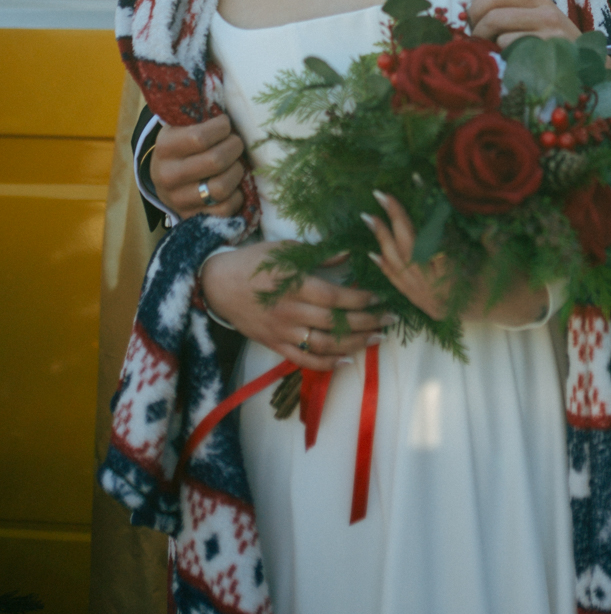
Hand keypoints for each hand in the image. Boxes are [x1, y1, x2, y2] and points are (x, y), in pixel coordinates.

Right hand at [150, 117, 245, 219]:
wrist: (167, 178)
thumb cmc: (185, 145)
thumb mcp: (184, 126)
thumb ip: (201, 114)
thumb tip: (228, 92)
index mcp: (165, 147)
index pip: (200, 137)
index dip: (222, 127)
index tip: (225, 124)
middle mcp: (166, 175)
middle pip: (216, 161)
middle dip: (234, 147)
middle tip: (235, 143)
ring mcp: (178, 200)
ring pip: (221, 187)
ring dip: (237, 172)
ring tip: (235, 164)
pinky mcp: (192, 218)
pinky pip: (225, 209)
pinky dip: (236, 196)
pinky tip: (233, 186)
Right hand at [200, 242, 390, 369]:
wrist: (217, 284)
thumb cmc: (254, 262)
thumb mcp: (285, 249)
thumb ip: (318, 254)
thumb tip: (348, 254)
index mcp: (292, 284)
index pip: (333, 297)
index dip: (359, 300)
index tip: (381, 298)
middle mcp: (289, 311)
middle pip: (334, 322)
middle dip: (367, 322)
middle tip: (391, 320)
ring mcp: (281, 331)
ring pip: (323, 344)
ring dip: (354, 344)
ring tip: (377, 339)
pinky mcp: (273, 344)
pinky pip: (303, 360)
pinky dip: (327, 364)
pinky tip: (348, 361)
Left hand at [363, 191, 547, 327]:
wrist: (515, 309)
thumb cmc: (511, 275)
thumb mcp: (500, 250)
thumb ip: (478, 229)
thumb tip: (459, 199)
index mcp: (456, 280)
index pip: (428, 240)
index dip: (417, 212)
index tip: (408, 186)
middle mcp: (438, 295)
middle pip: (408, 254)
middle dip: (393, 223)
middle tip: (380, 197)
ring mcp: (430, 304)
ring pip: (399, 271)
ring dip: (383, 243)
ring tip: (370, 219)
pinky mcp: (426, 307)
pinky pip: (400, 286)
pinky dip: (387, 268)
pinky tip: (374, 252)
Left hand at [467, 0, 610, 69]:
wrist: (588, 66)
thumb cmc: (552, 45)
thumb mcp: (536, 21)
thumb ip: (511, 14)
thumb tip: (470, 19)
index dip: (476, 8)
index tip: (473, 24)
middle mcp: (545, 10)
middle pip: (493, 15)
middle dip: (477, 32)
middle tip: (479, 44)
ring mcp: (550, 32)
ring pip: (500, 34)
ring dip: (489, 48)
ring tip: (494, 55)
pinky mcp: (550, 52)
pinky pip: (513, 52)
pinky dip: (505, 59)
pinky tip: (510, 64)